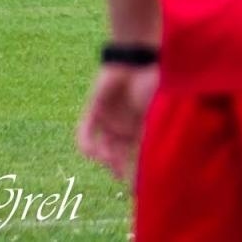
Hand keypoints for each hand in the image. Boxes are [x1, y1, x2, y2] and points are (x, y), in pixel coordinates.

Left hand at [76, 64, 158, 182]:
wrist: (135, 58)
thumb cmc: (154, 82)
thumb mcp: (156, 111)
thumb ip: (151, 132)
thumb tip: (155, 158)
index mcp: (142, 124)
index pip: (137, 151)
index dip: (135, 167)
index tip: (135, 183)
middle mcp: (124, 124)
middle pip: (117, 152)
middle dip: (118, 166)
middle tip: (120, 177)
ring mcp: (109, 117)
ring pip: (102, 144)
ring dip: (104, 155)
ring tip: (108, 159)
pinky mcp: (95, 110)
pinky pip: (85, 131)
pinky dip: (86, 144)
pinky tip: (92, 153)